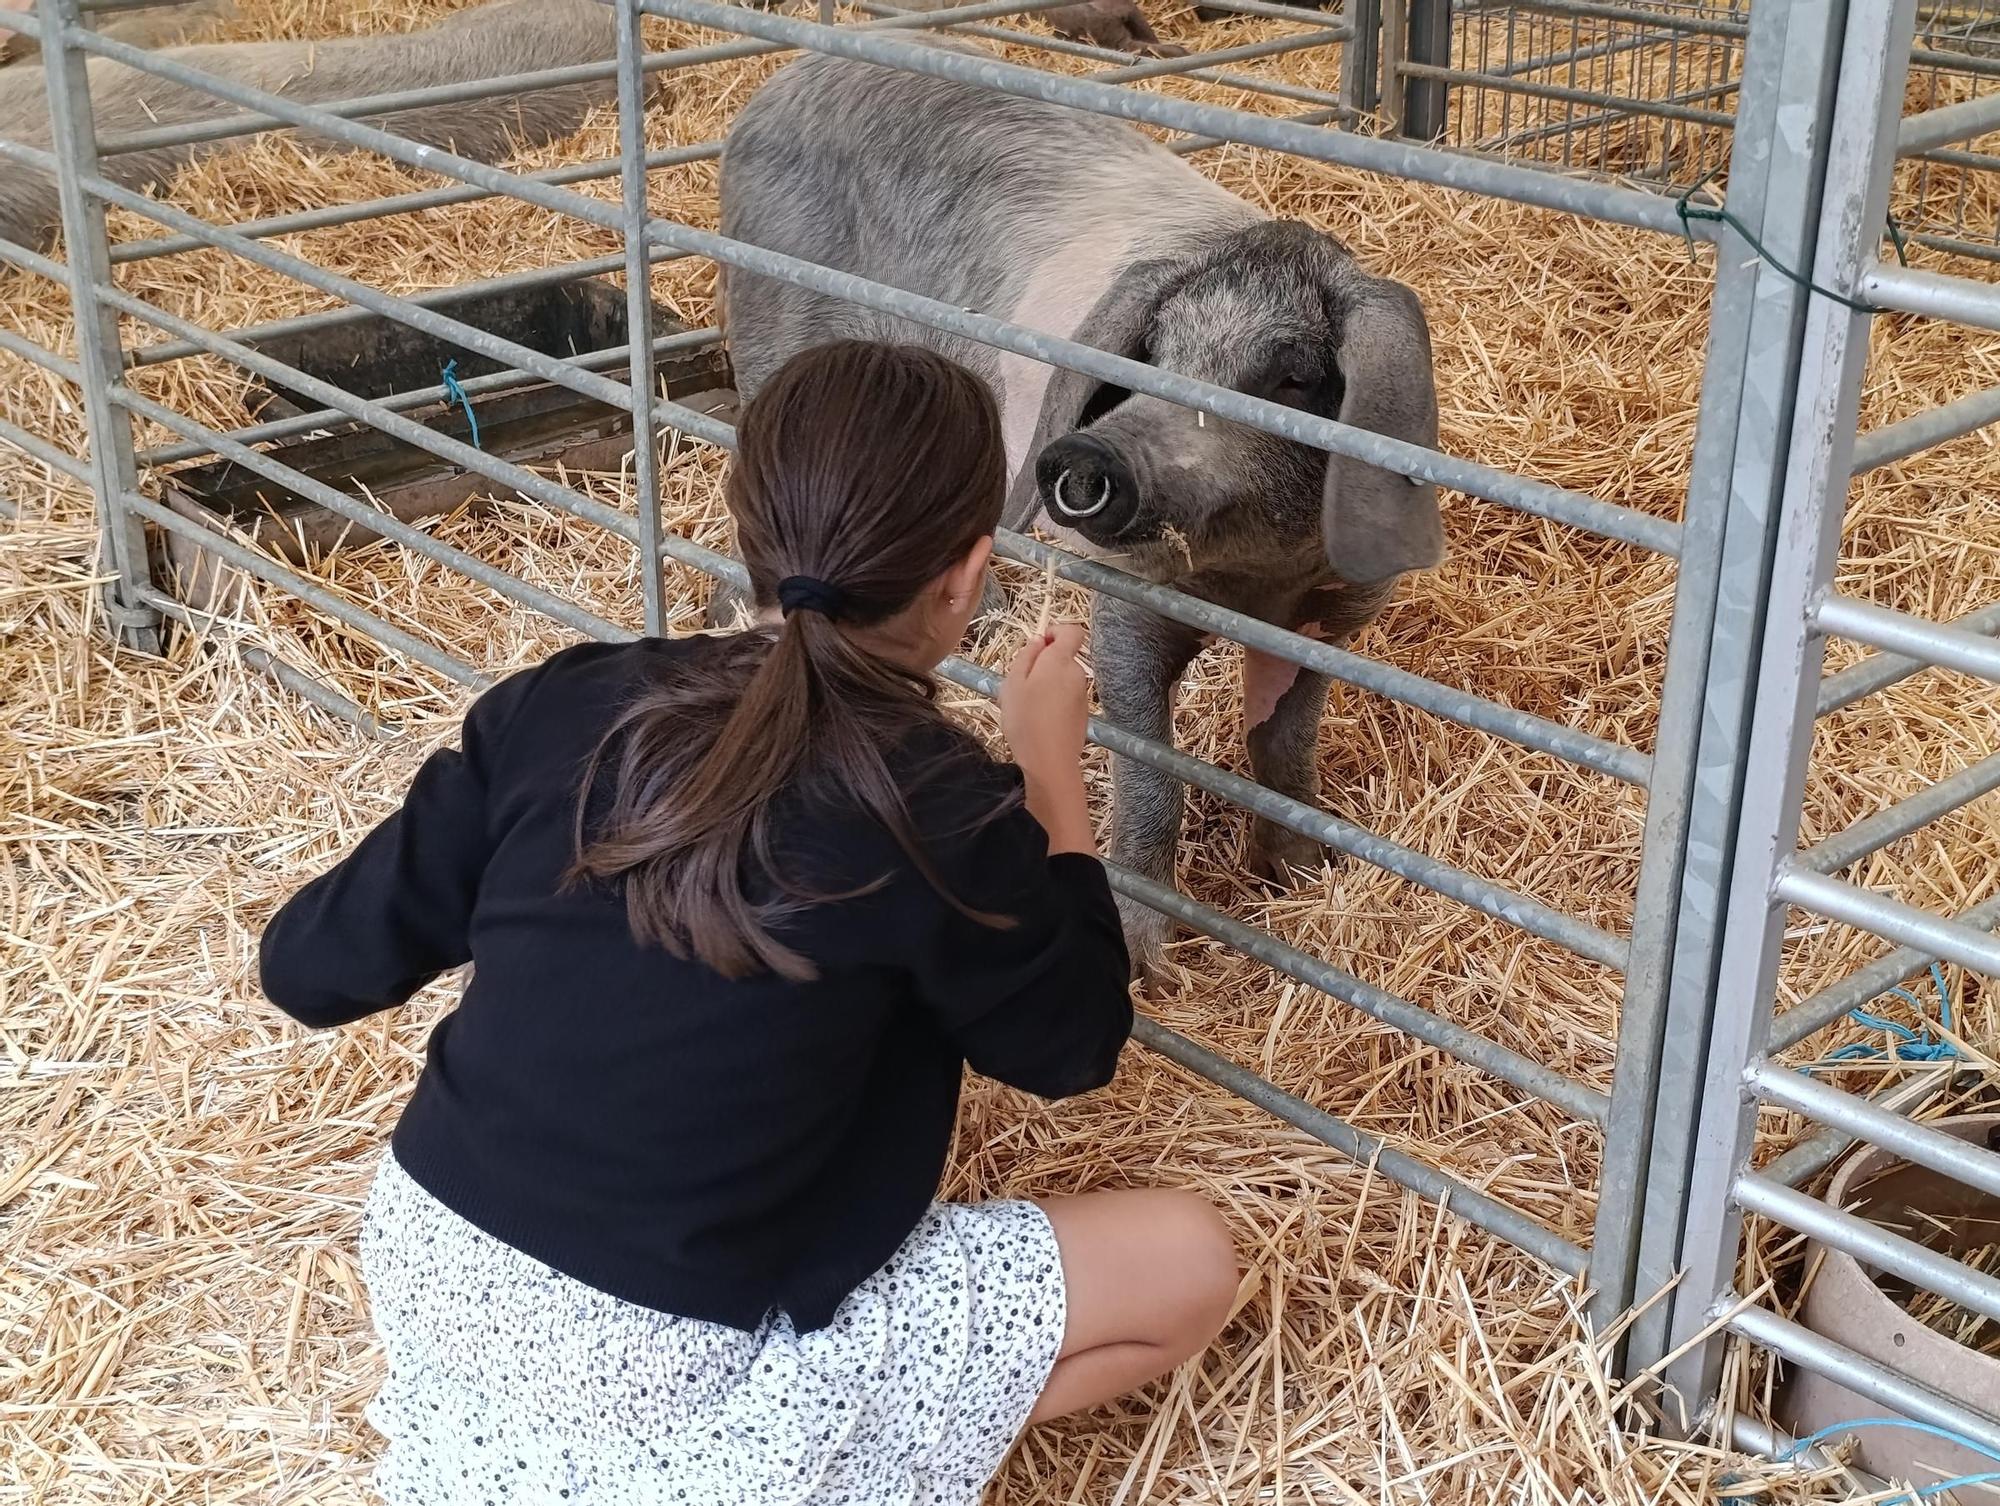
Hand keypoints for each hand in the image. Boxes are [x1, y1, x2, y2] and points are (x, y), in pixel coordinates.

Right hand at [1001, 623, 1096, 856]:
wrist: (1049, 762)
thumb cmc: (1025, 720)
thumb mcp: (1013, 683)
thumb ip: (1026, 656)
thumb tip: (1039, 641)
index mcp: (1060, 661)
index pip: (1072, 631)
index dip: (1055, 631)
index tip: (1038, 645)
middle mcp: (1077, 674)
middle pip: (1064, 656)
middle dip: (1043, 663)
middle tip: (1020, 684)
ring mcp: (1082, 695)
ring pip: (1063, 678)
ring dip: (1046, 684)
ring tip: (1026, 706)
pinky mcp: (1082, 713)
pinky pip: (1065, 697)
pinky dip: (1052, 701)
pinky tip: (1037, 720)